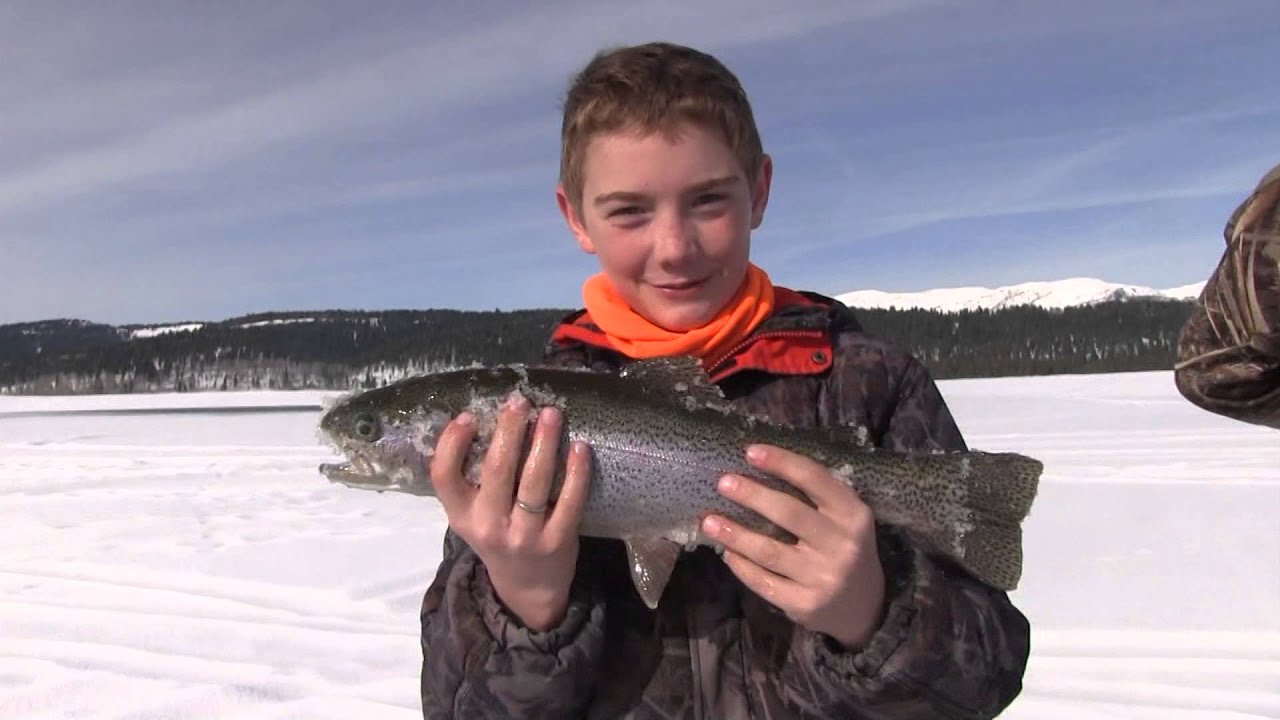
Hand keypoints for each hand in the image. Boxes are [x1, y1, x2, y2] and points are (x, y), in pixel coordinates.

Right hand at [429, 392, 591, 630]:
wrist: (528, 587)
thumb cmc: (499, 535)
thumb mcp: (473, 515)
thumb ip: (473, 480)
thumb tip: (490, 420)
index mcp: (462, 515)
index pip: (443, 477)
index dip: (452, 444)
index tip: (469, 416)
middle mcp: (489, 525)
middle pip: (496, 469)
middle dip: (509, 429)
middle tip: (519, 401)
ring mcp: (524, 535)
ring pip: (534, 480)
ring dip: (544, 441)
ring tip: (551, 414)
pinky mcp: (557, 540)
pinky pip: (569, 499)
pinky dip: (576, 470)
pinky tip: (579, 447)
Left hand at [701, 444, 885, 648]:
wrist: (865, 606)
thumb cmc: (844, 548)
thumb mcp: (845, 519)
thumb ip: (816, 497)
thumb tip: (759, 467)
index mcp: (853, 514)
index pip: (815, 480)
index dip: (782, 463)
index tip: (750, 452)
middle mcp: (842, 545)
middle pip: (789, 513)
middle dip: (752, 495)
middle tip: (723, 483)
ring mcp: (823, 577)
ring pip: (770, 551)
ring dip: (735, 534)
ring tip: (708, 521)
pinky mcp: (805, 604)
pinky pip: (765, 582)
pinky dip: (742, 566)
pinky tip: (727, 553)